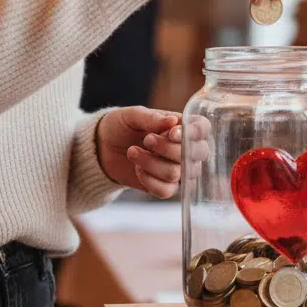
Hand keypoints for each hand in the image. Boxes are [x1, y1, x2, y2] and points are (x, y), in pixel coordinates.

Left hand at [96, 107, 211, 198]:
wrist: (104, 148)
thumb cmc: (121, 126)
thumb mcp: (132, 115)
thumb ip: (152, 118)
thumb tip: (173, 121)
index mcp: (181, 126)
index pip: (203, 128)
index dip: (193, 132)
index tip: (171, 133)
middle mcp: (185, 148)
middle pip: (196, 154)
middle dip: (169, 149)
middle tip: (147, 140)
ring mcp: (177, 169)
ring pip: (178, 173)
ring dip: (151, 163)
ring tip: (133, 152)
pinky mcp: (165, 187)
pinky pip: (167, 191)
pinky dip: (149, 180)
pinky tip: (137, 169)